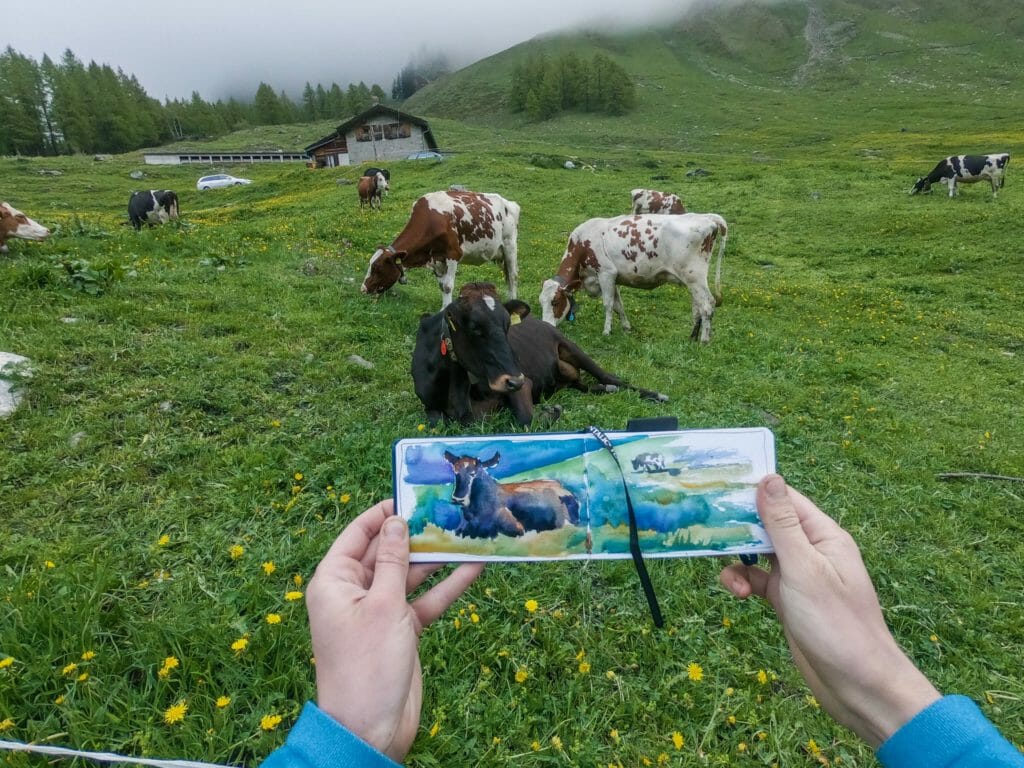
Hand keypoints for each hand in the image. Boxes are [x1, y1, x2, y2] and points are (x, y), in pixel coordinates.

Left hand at [306, 500, 483, 760]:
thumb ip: (394, 561)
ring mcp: (379, 611)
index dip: (382, 514)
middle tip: (447, 510)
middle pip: (386, 552)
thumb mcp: (383, 605)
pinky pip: (425, 600)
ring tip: (466, 531)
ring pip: (410, 574)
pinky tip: (474, 568)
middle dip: (415, 534)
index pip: (357, 535)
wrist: (371, 728)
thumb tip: (397, 521)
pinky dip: (446, 586)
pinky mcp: (401, 629)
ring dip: (436, 558)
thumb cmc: (366, 664)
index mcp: (334, 581)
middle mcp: (354, 592)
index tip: (411, 494)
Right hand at [719, 475, 939, 747]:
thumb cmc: (836, 623)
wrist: (857, 684)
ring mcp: (798, 576)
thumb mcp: (804, 569)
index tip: (718, 485)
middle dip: (738, 527)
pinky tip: (739, 595)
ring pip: (757, 553)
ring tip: (729, 578)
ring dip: (737, 560)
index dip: (753, 491)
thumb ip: (782, 525)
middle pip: (767, 524)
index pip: (785, 499)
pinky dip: (743, 583)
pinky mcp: (787, 600)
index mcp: (823, 535)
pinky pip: (757, 579)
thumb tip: (769, 478)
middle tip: (704, 526)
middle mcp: (811, 550)